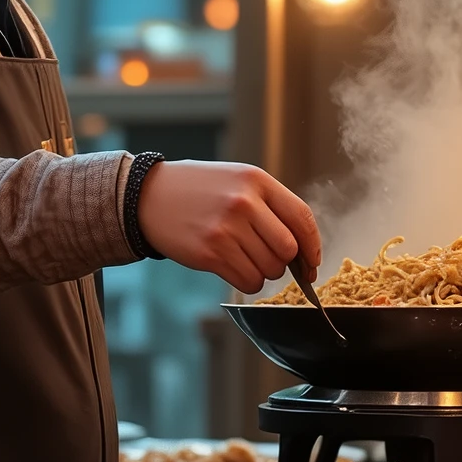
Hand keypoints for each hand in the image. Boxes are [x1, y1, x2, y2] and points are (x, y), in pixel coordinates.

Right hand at [135, 159, 321, 290]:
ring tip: (242, 257)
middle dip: (283, 262)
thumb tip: (301, 246)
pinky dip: (247, 281)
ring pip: (269, 269)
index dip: (312, 246)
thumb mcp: (237, 180)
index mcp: (257, 181)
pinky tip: (231, 267)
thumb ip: (269, 205)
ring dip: (263, 272)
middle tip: (266, 258)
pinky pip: (248, 280)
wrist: (148, 197)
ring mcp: (227, 228)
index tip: (312, 262)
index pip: (302, 218)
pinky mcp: (211, 252)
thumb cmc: (197, 190)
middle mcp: (245, 202)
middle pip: (288, 250)